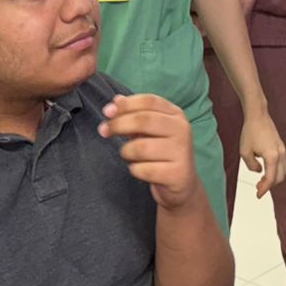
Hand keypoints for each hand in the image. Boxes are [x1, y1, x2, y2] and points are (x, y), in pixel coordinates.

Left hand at [99, 94, 200, 211]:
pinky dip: (135, 170)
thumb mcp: (149, 131)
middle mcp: (182, 129)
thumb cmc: (161, 153)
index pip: (149, 101)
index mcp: (175, 114)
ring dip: (126, 151)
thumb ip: (134, 115)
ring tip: (128, 155)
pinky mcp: (177, 173)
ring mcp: (182, 151)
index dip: (126, 104)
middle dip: (118, 124)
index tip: (107, 111)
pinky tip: (140, 169)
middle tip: (104, 131)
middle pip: (144, 120)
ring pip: (141, 147)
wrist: (182, 184)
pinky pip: (144, 169)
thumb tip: (116, 101)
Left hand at [239, 111, 285, 198]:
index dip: (264, 189)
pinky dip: (276, 171)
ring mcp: (282, 150)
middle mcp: (281, 154)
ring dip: (274, 178)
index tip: (258, 194)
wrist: (258, 116)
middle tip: (258, 188)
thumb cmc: (251, 131)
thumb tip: (258, 171)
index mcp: (272, 156)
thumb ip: (251, 165)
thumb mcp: (244, 152)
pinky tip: (266, 170)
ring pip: (283, 171)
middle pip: (280, 177)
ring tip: (261, 180)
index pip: (270, 179)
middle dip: (270, 185)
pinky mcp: (281, 147)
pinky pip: (282, 164)